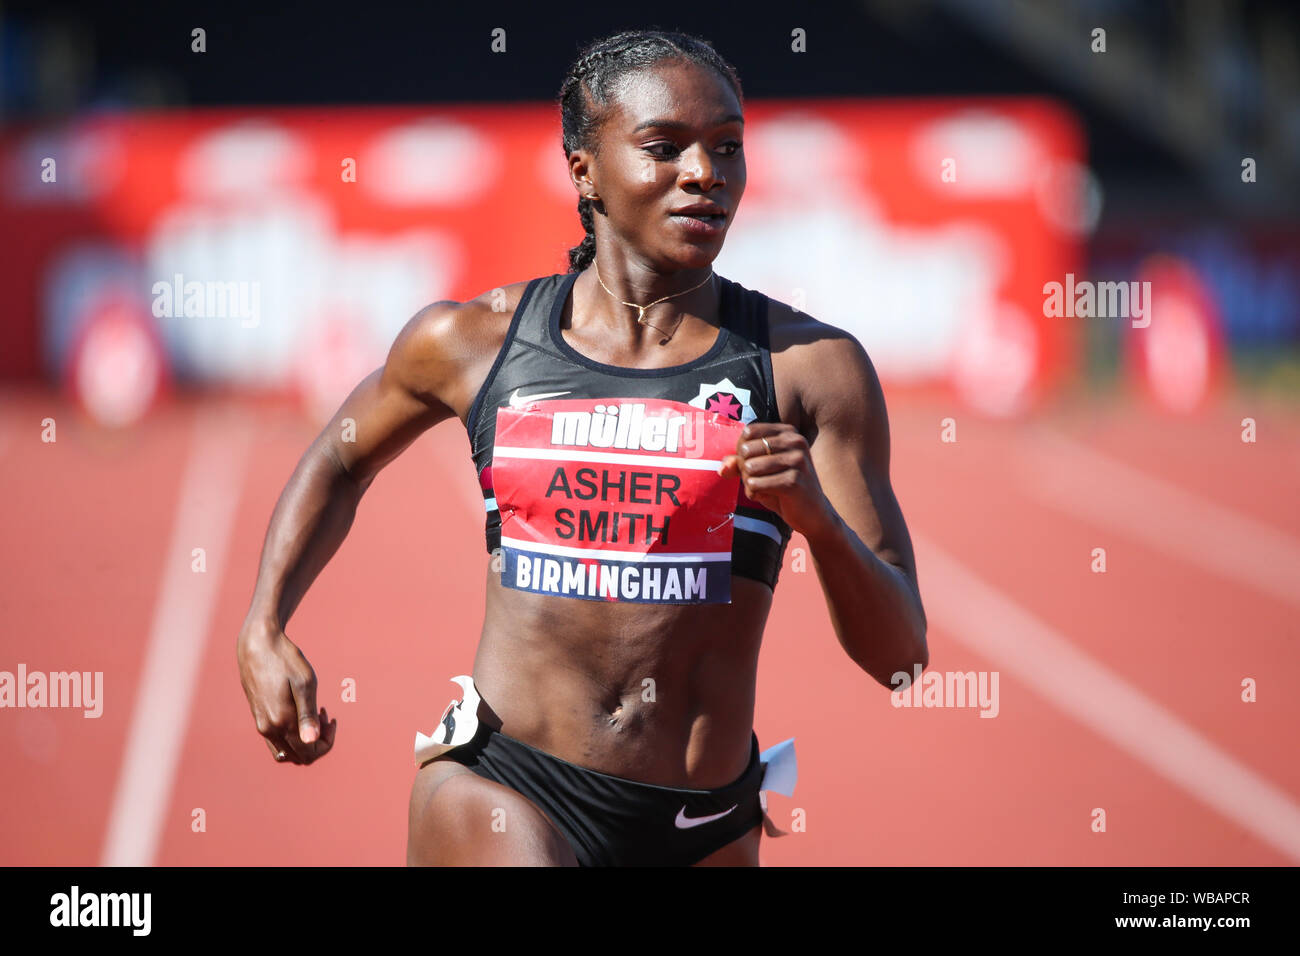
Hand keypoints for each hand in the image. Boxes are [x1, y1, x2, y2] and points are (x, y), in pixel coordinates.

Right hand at [237, 625, 336, 764]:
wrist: (257, 643)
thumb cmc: (285, 659)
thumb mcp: (304, 683)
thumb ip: (308, 715)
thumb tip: (312, 742)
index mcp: (281, 722)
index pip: (309, 753)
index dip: (327, 742)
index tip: (332, 719)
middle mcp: (268, 729)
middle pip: (299, 757)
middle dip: (317, 742)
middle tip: (325, 715)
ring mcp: (261, 724)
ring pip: (287, 752)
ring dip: (305, 740)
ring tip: (315, 714)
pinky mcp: (258, 717)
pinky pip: (278, 740)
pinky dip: (293, 734)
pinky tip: (300, 712)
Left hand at [718, 423, 837, 539]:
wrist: (812, 513)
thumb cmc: (783, 487)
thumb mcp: (760, 470)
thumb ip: (738, 463)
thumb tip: (722, 468)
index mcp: (788, 432)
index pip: (748, 432)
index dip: (742, 450)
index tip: (753, 463)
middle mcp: (795, 442)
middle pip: (746, 450)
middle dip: (745, 469)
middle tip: (759, 479)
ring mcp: (797, 461)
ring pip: (749, 468)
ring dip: (749, 483)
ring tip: (765, 488)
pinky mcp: (793, 482)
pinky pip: (755, 485)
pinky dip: (755, 494)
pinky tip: (770, 497)